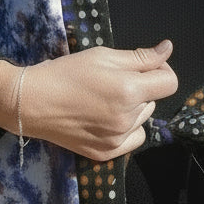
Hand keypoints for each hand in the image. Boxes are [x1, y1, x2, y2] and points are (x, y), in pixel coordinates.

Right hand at [0, 39, 177, 161]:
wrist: (34, 102)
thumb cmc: (67, 72)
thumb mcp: (103, 55)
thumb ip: (140, 56)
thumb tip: (167, 49)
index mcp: (129, 90)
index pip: (169, 82)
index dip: (161, 70)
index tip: (146, 66)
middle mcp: (128, 118)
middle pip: (154, 100)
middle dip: (142, 88)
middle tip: (113, 80)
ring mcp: (118, 139)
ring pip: (143, 118)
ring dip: (134, 108)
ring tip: (105, 99)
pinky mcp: (107, 154)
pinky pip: (133, 139)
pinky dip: (127, 128)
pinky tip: (106, 118)